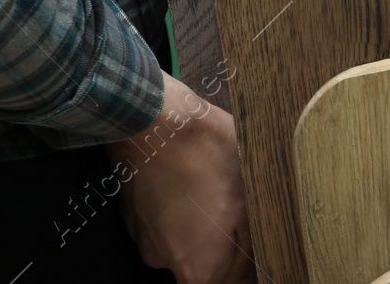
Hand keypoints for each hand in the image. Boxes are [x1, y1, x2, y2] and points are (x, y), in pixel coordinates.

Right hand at [106, 74, 251, 283]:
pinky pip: (164, 219)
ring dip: (201, 219)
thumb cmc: (208, 154)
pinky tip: (190, 178)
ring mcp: (145, 239)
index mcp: (199, 267)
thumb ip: (252, 240)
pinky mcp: (133, 215)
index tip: (252, 230)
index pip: (233, 280)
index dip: (249, 258)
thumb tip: (256, 258)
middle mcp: (166, 262)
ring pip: (185, 237)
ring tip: (212, 184)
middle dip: (224, 237)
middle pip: (206, 262)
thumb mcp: (250, 197)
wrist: (156, 121)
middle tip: (235, 202)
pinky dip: (179, 205)